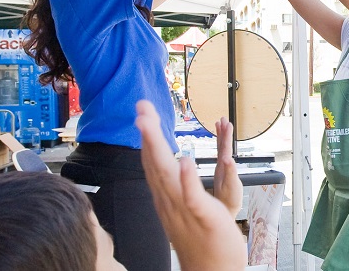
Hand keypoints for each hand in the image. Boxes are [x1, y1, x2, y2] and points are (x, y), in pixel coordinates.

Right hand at [136, 101, 245, 270]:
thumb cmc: (207, 240)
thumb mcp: (197, 206)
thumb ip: (197, 183)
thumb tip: (195, 162)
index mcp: (169, 197)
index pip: (154, 162)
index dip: (148, 137)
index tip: (143, 113)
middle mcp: (171, 201)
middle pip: (155, 163)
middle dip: (148, 134)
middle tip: (141, 107)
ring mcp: (184, 209)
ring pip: (168, 174)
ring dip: (158, 147)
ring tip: (150, 124)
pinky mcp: (203, 216)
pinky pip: (193, 196)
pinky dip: (187, 178)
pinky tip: (183, 159)